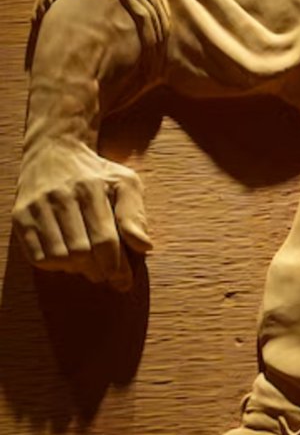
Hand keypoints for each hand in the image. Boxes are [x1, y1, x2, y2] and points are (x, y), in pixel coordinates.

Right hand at [12, 136, 152, 291]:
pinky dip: (55, 265)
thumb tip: (144, 246)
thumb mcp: (125, 183)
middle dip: (99, 270)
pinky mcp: (19, 217)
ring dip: (77, 269)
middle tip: (108, 275)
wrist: (54, 152)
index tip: (125, 282)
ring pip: (59, 257)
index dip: (117, 266)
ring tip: (89, 266)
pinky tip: (68, 258)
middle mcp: (60, 197)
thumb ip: (135, 214)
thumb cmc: (97, 174)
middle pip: (81, 252)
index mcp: (90, 188)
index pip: (105, 239)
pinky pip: (37, 257)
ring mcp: (36, 207)